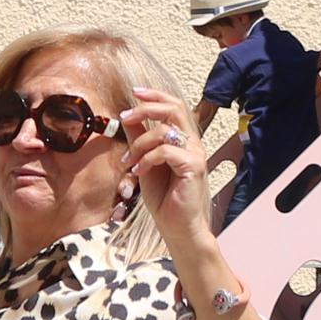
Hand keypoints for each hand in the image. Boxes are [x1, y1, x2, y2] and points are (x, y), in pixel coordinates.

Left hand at [123, 91, 211, 244]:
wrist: (177, 227)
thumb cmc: (164, 198)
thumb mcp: (145, 162)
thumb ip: (140, 139)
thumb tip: (128, 116)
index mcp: (183, 139)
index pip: (174, 106)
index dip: (155, 96)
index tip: (135, 92)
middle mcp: (192, 143)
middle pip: (174, 109)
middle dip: (147, 108)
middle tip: (125, 115)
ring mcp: (195, 153)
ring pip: (165, 130)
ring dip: (139, 142)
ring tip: (129, 160)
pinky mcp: (194, 166)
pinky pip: (166, 150)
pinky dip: (147, 158)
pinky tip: (138, 171)